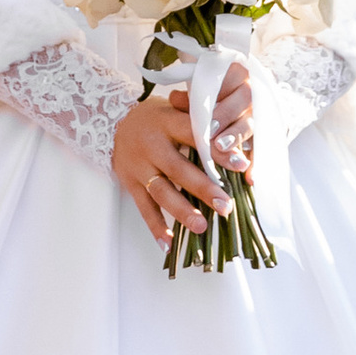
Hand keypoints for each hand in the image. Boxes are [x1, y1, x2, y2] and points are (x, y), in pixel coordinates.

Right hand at [111, 65, 252, 242]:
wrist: (114, 121)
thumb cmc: (158, 119)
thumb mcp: (177, 110)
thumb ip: (203, 124)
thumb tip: (238, 145)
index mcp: (168, 122)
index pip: (194, 135)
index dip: (217, 150)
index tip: (241, 165)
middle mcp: (151, 145)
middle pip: (178, 169)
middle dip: (203, 189)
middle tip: (225, 206)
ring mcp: (139, 167)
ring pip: (161, 192)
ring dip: (181, 211)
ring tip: (201, 226)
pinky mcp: (130, 184)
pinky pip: (144, 208)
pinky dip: (156, 227)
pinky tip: (169, 244)